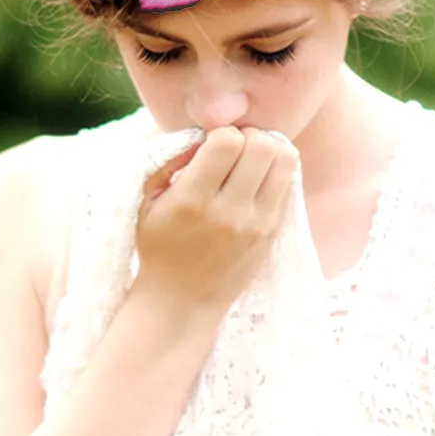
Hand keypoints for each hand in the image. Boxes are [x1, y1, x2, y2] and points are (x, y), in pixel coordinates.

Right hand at [132, 127, 297, 318]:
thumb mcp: (145, 201)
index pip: (227, 141)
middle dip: (249, 135)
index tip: (211, 144)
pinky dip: (276, 170)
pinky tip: (259, 177)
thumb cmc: (159, 246)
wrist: (182, 302)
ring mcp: (257, 224)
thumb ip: (168, 160)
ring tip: (251, 157)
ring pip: (285, 160)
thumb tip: (202, 134)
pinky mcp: (273, 233)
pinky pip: (289, 183)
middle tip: (236, 145)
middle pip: (262, 146)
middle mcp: (229, 213)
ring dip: (269, 148)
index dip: (221, 132)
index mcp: (191, 201)